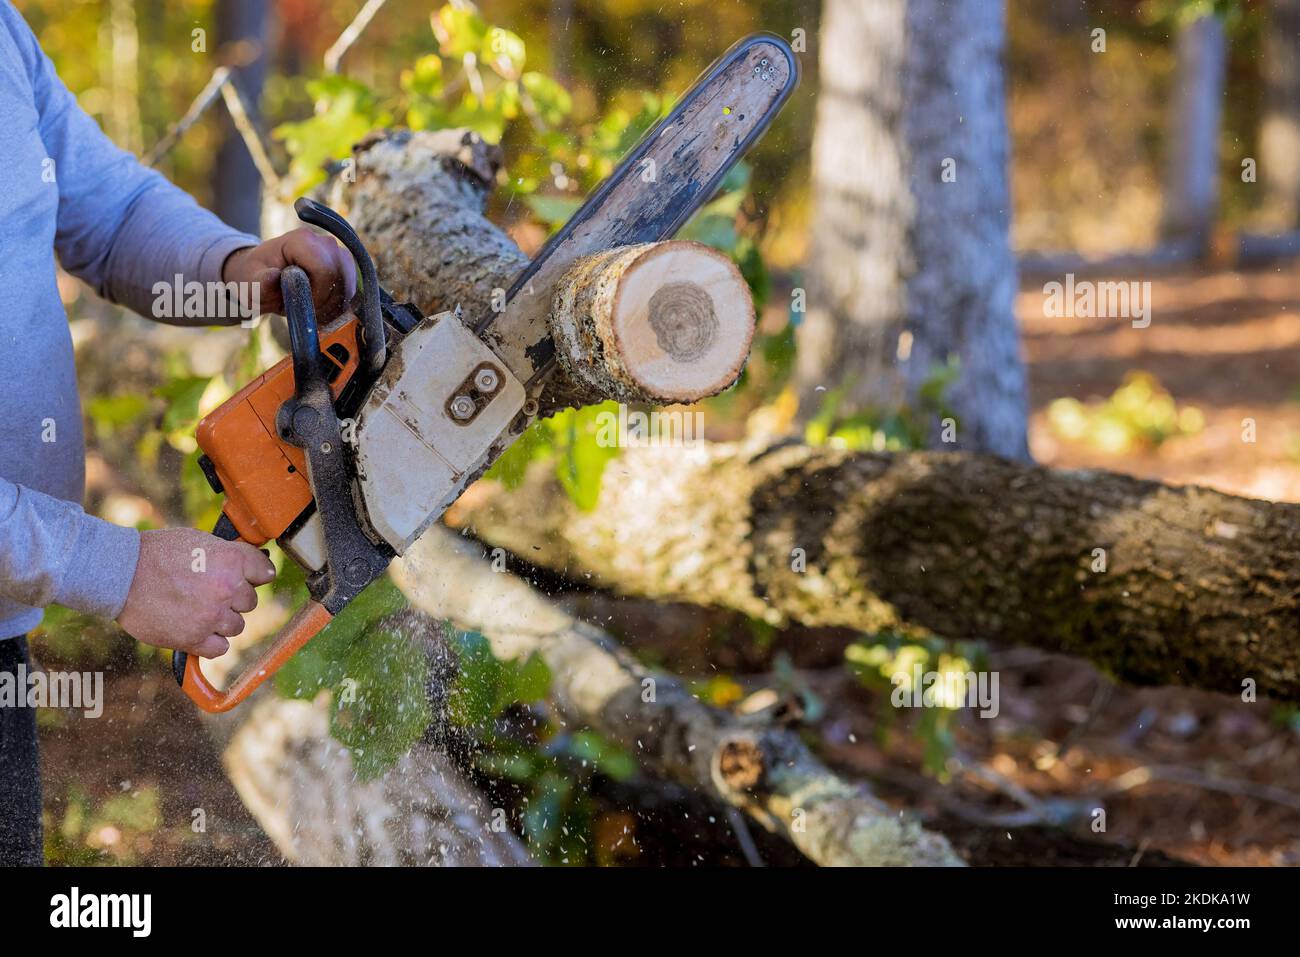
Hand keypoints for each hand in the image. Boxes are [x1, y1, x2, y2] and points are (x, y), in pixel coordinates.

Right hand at [117, 528, 276, 658]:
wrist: (121, 574)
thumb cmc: (157, 553)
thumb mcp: (200, 541)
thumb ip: (229, 555)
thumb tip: (254, 567)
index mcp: (232, 561)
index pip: (265, 572)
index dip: (255, 574)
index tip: (249, 577)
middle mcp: (227, 589)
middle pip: (250, 602)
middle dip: (234, 598)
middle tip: (209, 591)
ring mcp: (211, 616)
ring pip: (236, 626)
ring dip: (222, 621)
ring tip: (198, 609)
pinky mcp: (194, 639)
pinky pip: (220, 648)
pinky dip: (211, 642)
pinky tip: (197, 629)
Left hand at [222, 227, 357, 320]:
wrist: (264, 276)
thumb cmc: (257, 280)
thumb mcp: (251, 285)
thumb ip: (261, 283)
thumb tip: (273, 276)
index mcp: (301, 240)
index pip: (325, 269)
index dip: (319, 294)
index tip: (305, 306)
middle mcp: (323, 242)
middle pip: (341, 276)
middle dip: (328, 300)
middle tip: (309, 310)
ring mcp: (337, 252)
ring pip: (350, 283)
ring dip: (335, 303)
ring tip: (314, 309)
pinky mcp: (345, 265)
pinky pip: (353, 287)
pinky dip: (340, 302)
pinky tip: (323, 307)